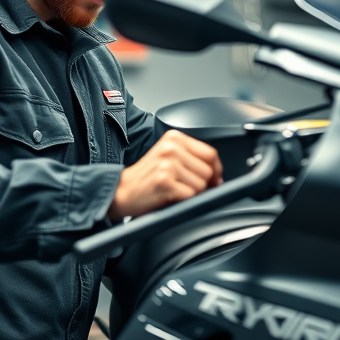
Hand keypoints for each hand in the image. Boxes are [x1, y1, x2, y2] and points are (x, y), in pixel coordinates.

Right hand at [107, 130, 222, 220]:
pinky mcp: (164, 181)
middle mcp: (171, 147)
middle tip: (184, 188)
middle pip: (208, 170)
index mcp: (174, 138)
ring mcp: (167, 163)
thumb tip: (218, 176)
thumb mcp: (169, 159)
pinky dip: (183, 201)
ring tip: (174, 191)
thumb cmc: (147, 178)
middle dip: (203, 184)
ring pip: (201, 184)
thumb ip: (192, 160)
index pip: (210, 153)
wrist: (121, 191)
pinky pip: (190, 195)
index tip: (213, 180)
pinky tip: (169, 196)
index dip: (216, 170)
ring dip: (191, 193)